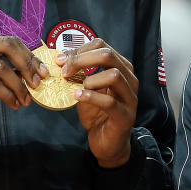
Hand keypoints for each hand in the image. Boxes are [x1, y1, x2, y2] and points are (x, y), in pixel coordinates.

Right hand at [0, 36, 47, 147]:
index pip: (8, 40)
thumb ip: (7, 70)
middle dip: (27, 64)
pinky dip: (7, 95)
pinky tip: (13, 105)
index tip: (42, 72)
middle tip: (38, 83)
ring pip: (0, 68)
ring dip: (19, 87)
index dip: (29, 55)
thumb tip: (36, 69)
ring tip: (25, 101)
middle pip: (6, 46)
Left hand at [56, 38, 138, 168]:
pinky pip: (109, 102)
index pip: (102, 46)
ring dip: (90, 79)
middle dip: (82, 59)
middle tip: (64, 70)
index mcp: (121, 68)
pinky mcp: (125, 116)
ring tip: (76, 88)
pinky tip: (77, 97)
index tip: (61, 59)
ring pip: (114, 75)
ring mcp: (130, 97)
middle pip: (108, 55)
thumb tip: (60, 58)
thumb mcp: (86, 89)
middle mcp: (130, 79)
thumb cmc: (97, 113)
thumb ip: (78, 74)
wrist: (107, 143)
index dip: (80, 49)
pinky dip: (91, 97)